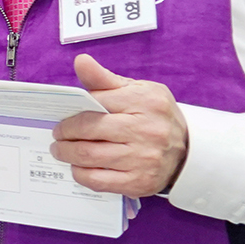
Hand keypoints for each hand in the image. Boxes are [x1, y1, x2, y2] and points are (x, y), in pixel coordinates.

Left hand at [49, 54, 188, 197]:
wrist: (187, 150)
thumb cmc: (155, 116)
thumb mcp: (137, 91)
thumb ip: (105, 79)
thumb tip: (81, 61)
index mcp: (145, 102)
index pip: (96, 103)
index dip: (73, 112)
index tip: (62, 116)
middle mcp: (147, 130)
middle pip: (89, 131)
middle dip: (65, 134)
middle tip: (57, 135)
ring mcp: (144, 159)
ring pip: (90, 156)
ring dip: (67, 153)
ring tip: (61, 150)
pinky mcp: (139, 182)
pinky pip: (98, 181)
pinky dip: (80, 174)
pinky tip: (78, 167)